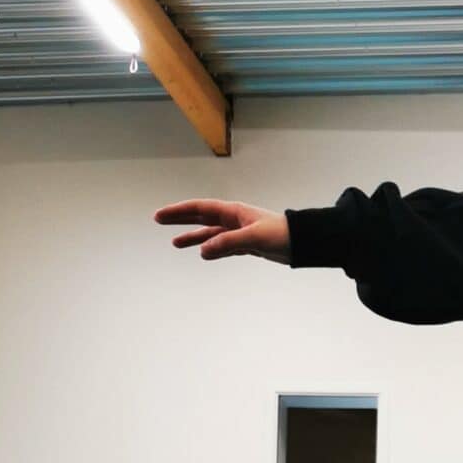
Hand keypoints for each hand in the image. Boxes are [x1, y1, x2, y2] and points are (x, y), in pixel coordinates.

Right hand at [154, 200, 290, 262]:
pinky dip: (212, 250)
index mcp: (233, 212)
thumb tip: (203, 251)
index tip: (161, 215)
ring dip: (193, 237)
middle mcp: (234, 220)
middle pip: (201, 217)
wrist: (304, 243)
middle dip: (180, 219)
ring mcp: (240, 232)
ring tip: (175, 243)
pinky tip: (203, 254)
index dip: (179, 211)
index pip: (199, 208)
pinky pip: (223, 246)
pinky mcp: (247, 245)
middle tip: (159, 219)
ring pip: (210, 234)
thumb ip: (227, 242)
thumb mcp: (253, 238)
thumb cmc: (282, 234)